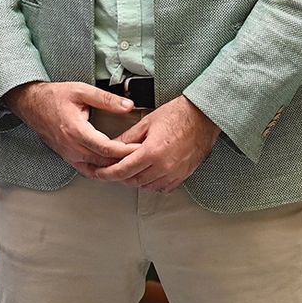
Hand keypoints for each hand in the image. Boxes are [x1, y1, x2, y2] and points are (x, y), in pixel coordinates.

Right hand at [4, 81, 137, 177]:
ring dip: (115, 168)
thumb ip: (106, 99)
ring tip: (132, 163)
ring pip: (97, 169)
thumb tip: (128, 105)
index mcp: (76, 130)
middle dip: (126, 161)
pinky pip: (87, 171)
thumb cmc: (53, 97)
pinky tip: (112, 167)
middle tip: (144, 156)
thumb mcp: (81, 90)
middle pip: (104, 162)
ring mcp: (69, 154)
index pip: (107, 149)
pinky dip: (102, 171)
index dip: (127, 151)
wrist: (31, 104)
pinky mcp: (67, 157)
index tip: (142, 148)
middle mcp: (72, 146)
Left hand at [92, 96, 219, 191]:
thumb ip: (127, 138)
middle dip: (119, 177)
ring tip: (128, 169)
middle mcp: (164, 166)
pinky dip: (151, 183)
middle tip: (110, 169)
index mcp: (152, 152)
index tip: (98, 173)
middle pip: (133, 181)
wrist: (203, 116)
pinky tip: (147, 174)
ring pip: (147, 186)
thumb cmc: (177, 115)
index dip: (107, 174)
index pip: (122, 170)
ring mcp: (175, 173)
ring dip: (135, 180)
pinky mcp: (184, 175)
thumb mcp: (146, 123)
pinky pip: (163, 187)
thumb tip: (111, 146)